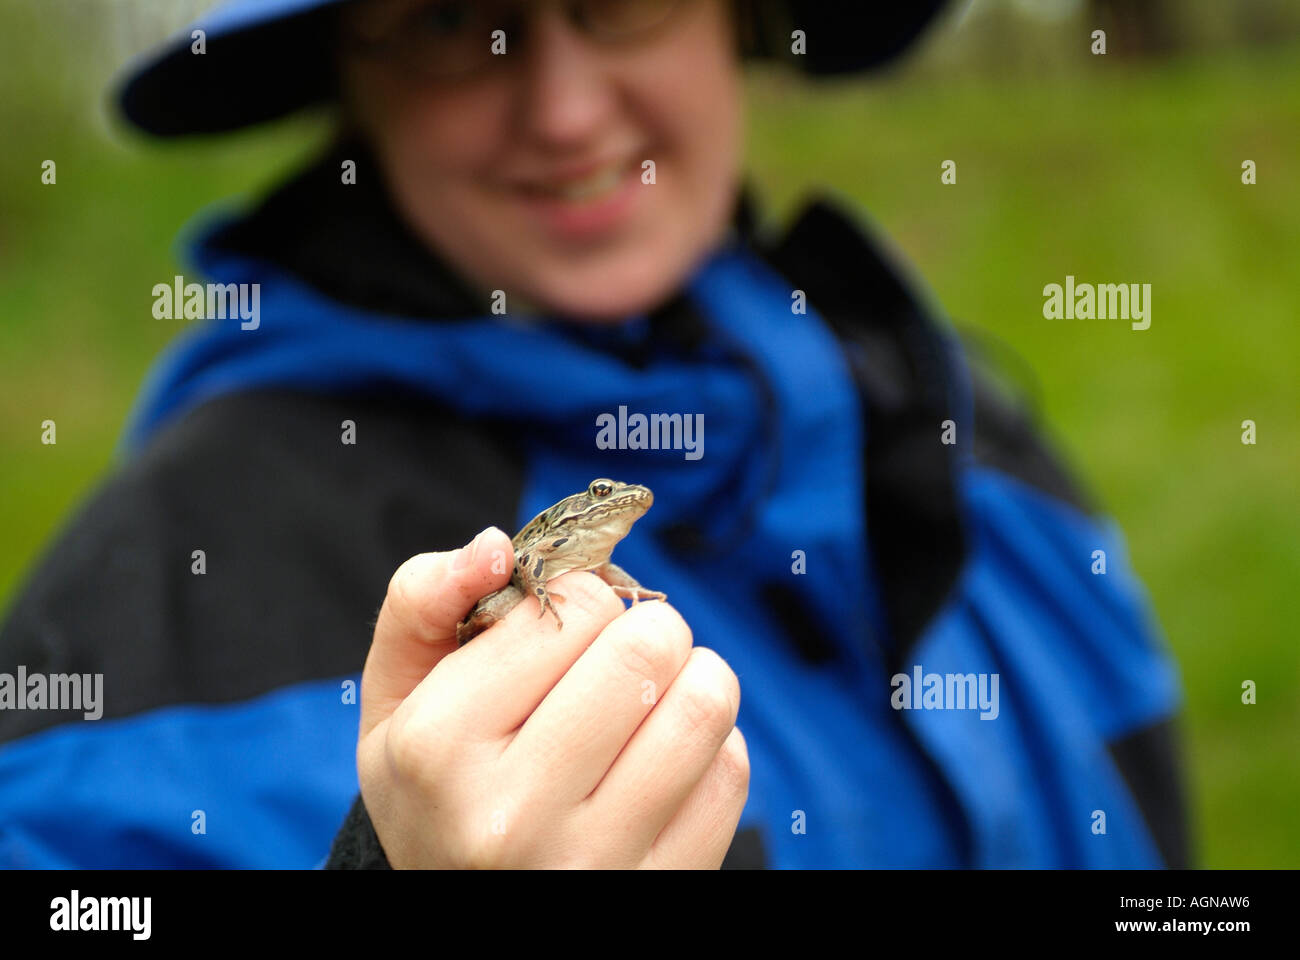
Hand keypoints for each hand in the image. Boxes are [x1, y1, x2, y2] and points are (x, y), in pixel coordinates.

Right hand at [357, 527, 748, 867]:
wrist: (459, 906)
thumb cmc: (436, 785)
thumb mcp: (398, 695)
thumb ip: (424, 601)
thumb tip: (497, 547)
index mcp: (439, 747)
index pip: (572, 605)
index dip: (584, 596)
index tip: (567, 627)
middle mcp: (511, 815)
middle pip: (646, 650)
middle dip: (647, 629)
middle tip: (625, 652)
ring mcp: (590, 863)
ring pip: (702, 707)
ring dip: (694, 677)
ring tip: (657, 693)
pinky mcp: (655, 888)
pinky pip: (729, 773)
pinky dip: (711, 746)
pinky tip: (664, 759)